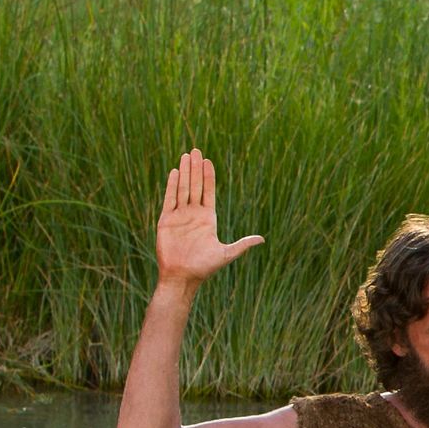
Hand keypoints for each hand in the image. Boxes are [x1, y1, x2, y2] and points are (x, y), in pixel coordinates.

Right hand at [156, 149, 261, 289]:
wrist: (183, 277)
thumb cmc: (204, 267)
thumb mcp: (226, 254)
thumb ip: (242, 244)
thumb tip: (262, 239)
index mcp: (208, 219)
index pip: (208, 192)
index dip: (208, 176)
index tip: (208, 161)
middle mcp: (193, 214)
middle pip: (195, 186)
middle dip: (195, 168)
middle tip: (196, 150)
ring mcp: (179, 215)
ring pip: (182, 188)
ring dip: (184, 172)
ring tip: (186, 156)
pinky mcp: (166, 220)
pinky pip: (169, 199)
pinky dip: (172, 185)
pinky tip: (174, 172)